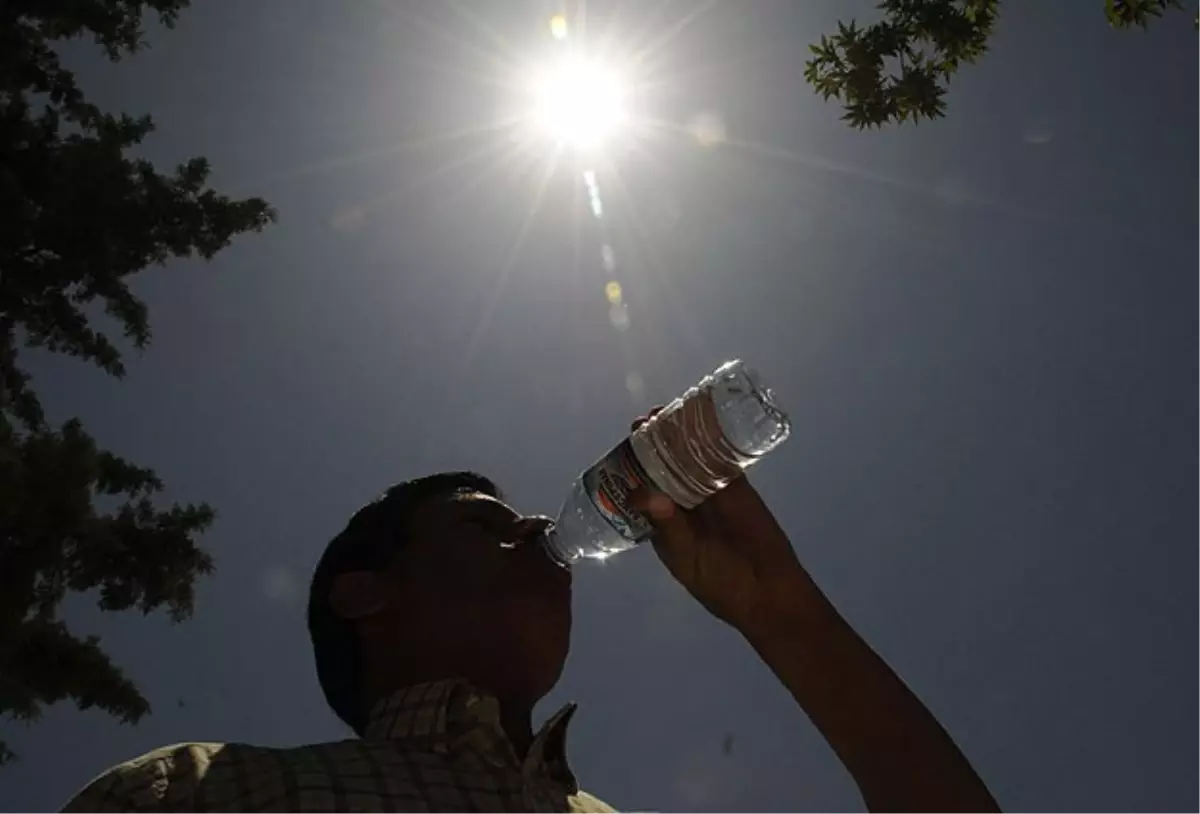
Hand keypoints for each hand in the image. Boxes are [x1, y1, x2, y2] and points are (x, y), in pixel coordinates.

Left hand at [630, 410, 816, 636]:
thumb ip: (666, 526)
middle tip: (644, 420)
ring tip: (665, 412)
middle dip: (653, 444)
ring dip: (679, 437)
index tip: (624, 445)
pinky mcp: (736, 487)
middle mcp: (684, 505)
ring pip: (691, 460)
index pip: (643, 488)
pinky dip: (713, 441)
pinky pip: (721, 461)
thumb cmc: (720, 583)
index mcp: (665, 525)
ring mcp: (710, 494)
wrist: (767, 592)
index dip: (633, 467)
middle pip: (664, 467)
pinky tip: (702, 420)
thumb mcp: (685, 558)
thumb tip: (641, 493)